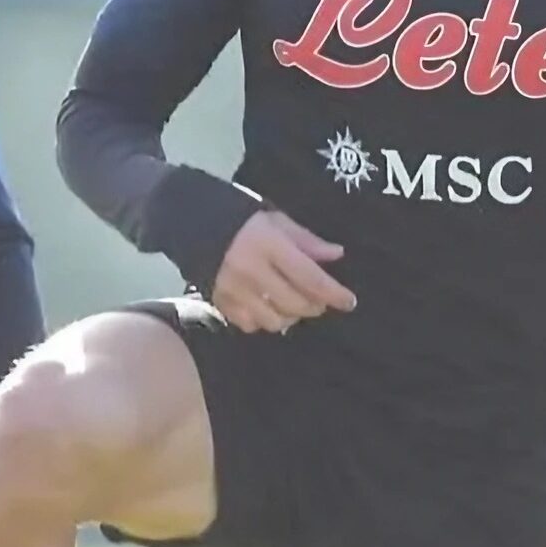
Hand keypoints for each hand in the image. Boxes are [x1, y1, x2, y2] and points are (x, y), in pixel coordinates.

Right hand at [212, 210, 355, 332]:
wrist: (196, 225)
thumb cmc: (245, 222)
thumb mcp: (278, 221)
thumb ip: (307, 241)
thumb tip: (336, 255)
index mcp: (269, 246)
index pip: (309, 277)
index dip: (333, 293)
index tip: (349, 302)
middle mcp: (251, 271)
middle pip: (294, 303)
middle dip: (314, 306)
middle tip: (318, 301)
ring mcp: (233, 290)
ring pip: (274, 320)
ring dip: (290, 317)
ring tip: (292, 305)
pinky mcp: (220, 302)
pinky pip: (250, 325)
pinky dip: (263, 321)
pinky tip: (266, 308)